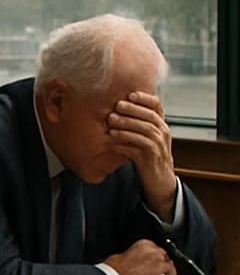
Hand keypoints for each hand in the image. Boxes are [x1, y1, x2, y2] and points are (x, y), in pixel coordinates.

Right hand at [104, 238, 180, 274]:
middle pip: (167, 260)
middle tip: (153, 274)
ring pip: (172, 273)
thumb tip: (141, 261)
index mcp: (146, 245)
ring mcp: (162, 270)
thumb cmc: (112, 270)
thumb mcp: (123, 254)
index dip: (155, 258)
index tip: (152, 263)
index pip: (158, 250)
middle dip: (162, 267)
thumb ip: (137, 256)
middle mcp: (157, 255)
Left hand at [108, 91, 177, 219]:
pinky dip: (126, 140)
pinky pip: (141, 145)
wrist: (159, 180)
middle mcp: (163, 133)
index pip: (158, 106)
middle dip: (133, 109)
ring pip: (146, 129)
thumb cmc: (147, 156)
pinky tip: (113, 138)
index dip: (145, 98)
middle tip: (117, 105)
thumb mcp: (142, 138)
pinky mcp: (152, 157)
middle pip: (150, 116)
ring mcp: (159, 145)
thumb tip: (112, 111)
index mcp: (161, 125)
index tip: (130, 94)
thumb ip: (134, 125)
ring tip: (111, 120)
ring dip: (127, 123)